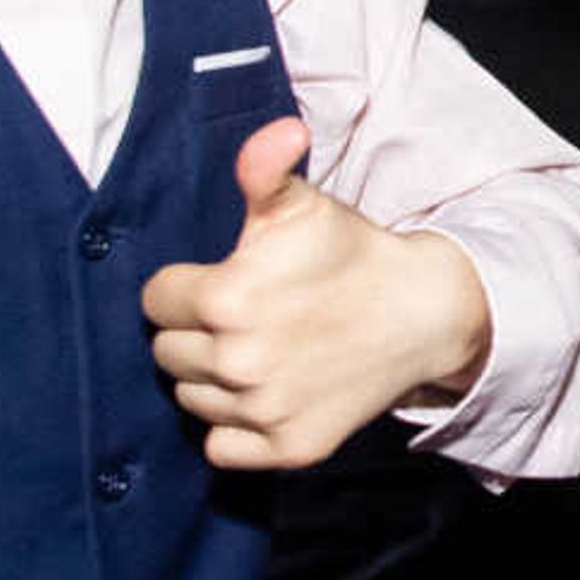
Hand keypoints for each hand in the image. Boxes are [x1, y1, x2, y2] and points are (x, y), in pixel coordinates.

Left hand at [142, 119, 492, 470]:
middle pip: (167, 353)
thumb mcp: (304, 204)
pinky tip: (265, 393)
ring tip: (257, 350)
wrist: (424, 311)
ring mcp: (263, 410)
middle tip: (243, 316)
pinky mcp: (288, 447)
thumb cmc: (352, 253)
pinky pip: (222, 447)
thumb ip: (264, 168)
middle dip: (195, 332)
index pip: (155, 301)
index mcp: (226, 299)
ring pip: (192, 399)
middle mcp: (237, 362)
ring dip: (213, 379)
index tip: (220, 281)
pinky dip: (236, 427)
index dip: (185, 287)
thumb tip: (281, 132)